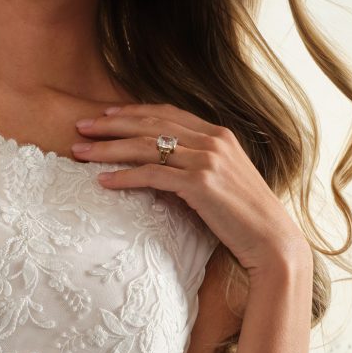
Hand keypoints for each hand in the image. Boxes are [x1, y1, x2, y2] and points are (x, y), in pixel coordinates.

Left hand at [71, 102, 310, 273]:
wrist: (271, 240)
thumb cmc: (244, 218)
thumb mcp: (222, 181)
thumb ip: (197, 166)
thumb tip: (163, 169)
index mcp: (218, 134)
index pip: (166, 113)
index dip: (132, 111)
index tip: (105, 115)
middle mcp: (213, 141)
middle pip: (150, 124)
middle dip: (110, 125)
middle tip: (80, 127)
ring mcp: (207, 160)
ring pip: (145, 146)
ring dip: (108, 149)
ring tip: (80, 152)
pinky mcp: (200, 184)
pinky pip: (152, 175)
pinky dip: (124, 176)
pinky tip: (103, 181)